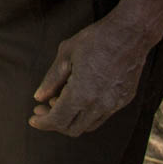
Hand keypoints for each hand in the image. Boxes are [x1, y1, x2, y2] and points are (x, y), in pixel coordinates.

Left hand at [29, 16, 148, 135]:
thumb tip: (39, 97)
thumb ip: (51, 79)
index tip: (33, 119)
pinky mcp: (124, 100)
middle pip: (73, 129)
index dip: (43, 123)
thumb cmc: (95, 40)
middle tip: (42, 108)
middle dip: (54, 122)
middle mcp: (100, 105)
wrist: (130, 34)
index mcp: (82, 94)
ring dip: (71, 119)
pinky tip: (79, 97)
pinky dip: (86, 114)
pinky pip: (102, 116)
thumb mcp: (65, 55)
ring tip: (58, 100)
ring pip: (88, 125)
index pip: (58, 120)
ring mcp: (115, 105)